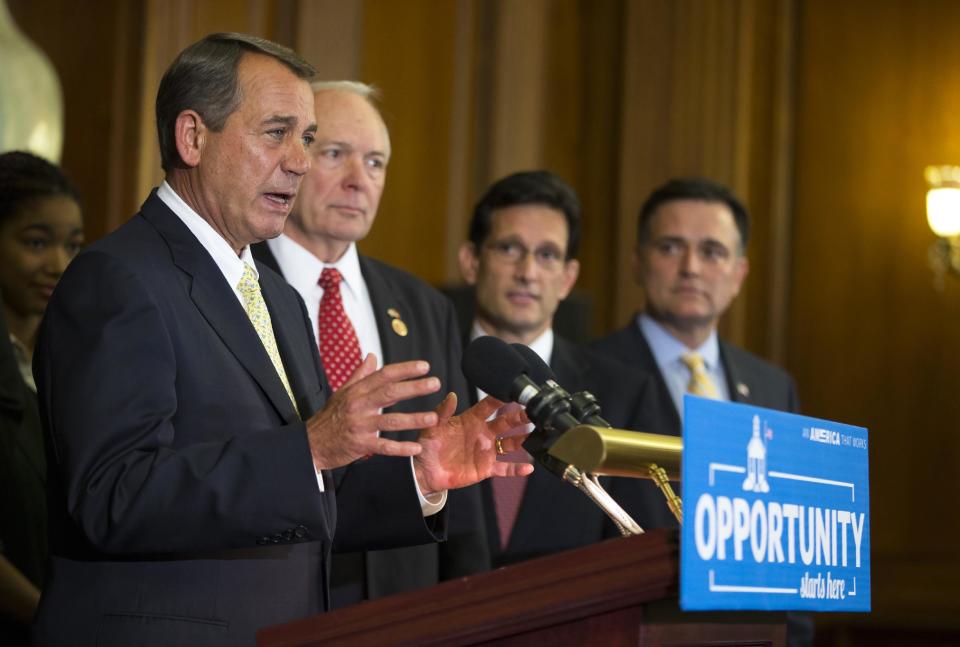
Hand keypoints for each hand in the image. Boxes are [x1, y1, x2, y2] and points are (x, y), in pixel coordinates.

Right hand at [305, 355, 442, 469]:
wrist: (311, 444)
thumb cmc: (329, 417)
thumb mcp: (342, 393)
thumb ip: (360, 375)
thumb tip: (372, 356)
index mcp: (356, 391)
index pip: (384, 375)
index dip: (405, 369)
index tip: (425, 366)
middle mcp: (358, 405)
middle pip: (390, 393)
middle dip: (414, 388)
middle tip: (435, 383)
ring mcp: (359, 425)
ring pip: (390, 421)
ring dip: (413, 419)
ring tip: (433, 417)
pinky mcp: (360, 445)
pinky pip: (383, 446)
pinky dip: (400, 448)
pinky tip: (416, 448)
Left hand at [413, 395, 533, 493]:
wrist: (425, 471)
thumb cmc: (427, 446)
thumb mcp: (431, 427)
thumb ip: (442, 412)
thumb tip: (451, 395)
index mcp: (470, 420)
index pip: (488, 406)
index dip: (499, 398)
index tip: (512, 391)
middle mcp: (482, 433)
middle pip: (505, 422)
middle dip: (518, 416)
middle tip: (531, 410)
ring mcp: (486, 451)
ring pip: (510, 443)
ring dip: (522, 439)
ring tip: (535, 433)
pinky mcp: (486, 468)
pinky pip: (504, 468)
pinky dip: (517, 469)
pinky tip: (529, 467)